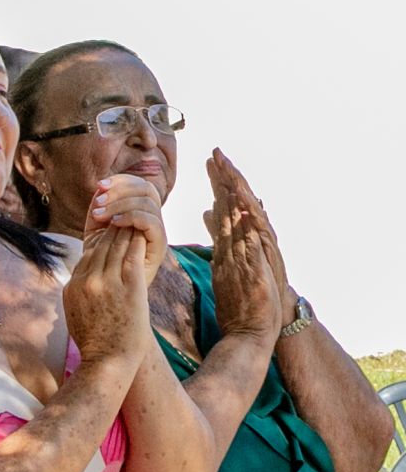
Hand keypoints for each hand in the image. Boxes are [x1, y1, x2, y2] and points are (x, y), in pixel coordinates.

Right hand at [64, 223, 149, 367]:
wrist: (106, 362)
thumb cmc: (94, 342)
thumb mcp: (74, 313)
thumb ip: (77, 292)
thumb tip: (81, 280)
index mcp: (73, 286)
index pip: (87, 254)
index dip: (99, 239)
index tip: (109, 230)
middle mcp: (87, 280)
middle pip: (101, 246)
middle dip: (113, 230)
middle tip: (123, 215)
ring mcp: (107, 283)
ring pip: (116, 247)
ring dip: (126, 232)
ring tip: (134, 220)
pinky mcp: (128, 289)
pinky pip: (132, 257)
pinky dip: (137, 243)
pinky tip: (143, 234)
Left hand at [86, 174, 166, 283]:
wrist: (108, 293)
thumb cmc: (99, 263)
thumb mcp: (95, 231)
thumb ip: (98, 211)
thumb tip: (98, 187)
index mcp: (139, 212)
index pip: (138, 184)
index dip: (120, 181)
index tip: (98, 186)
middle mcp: (152, 219)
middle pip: (146, 188)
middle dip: (119, 190)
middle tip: (98, 203)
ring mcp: (158, 232)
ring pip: (148, 202)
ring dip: (121, 203)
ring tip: (99, 214)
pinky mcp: (160, 245)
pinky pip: (152, 222)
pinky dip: (132, 216)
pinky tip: (114, 223)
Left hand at [208, 150, 292, 318]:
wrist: (260, 316)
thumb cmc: (248, 284)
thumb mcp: (229, 250)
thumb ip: (219, 230)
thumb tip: (207, 210)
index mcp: (243, 230)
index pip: (230, 199)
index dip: (221, 179)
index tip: (210, 158)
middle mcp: (255, 234)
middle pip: (242, 200)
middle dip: (230, 176)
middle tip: (218, 154)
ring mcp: (261, 247)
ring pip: (251, 214)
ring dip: (242, 193)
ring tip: (231, 173)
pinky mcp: (265, 262)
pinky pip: (259, 239)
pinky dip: (253, 223)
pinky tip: (247, 208)